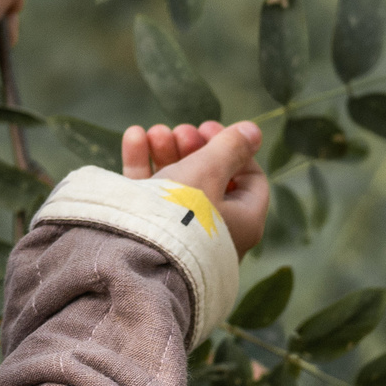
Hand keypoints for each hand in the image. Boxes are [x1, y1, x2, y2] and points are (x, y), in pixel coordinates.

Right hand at [121, 120, 270, 256]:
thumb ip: (229, 147)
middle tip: (180, 131)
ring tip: (155, 131)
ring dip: (167, 152)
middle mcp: (216, 232)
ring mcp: (183, 235)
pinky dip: (144, 166)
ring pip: (179, 185)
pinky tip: (134, 137)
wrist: (131, 257)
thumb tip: (253, 131)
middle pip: (212, 179)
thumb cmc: (181, 213)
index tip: (207, 128)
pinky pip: (151, 196)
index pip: (251, 179)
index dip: (234, 148)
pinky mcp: (151, 235)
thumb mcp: (208, 171)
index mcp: (244, 222)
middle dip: (193, 148)